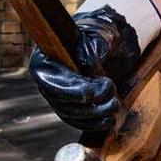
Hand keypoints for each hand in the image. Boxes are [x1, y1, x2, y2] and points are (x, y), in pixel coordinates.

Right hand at [29, 0, 160, 136]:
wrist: (104, 45)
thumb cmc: (98, 37)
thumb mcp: (97, 36)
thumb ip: (91, 47)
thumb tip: (85, 61)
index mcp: (45, 60)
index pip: (52, 81)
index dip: (75, 88)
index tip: (102, 86)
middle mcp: (46, 81)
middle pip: (61, 101)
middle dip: (90, 102)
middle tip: (112, 91)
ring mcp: (56, 96)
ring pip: (70, 114)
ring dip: (94, 114)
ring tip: (115, 105)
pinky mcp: (68, 108)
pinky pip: (77, 121)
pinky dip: (93, 124)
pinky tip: (109, 121)